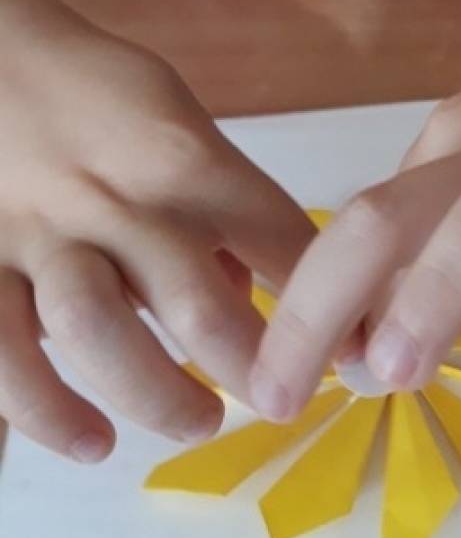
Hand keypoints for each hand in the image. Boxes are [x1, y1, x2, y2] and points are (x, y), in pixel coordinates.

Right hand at [0, 0, 313, 460]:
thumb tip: (254, 291)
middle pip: (197, 303)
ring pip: (98, 330)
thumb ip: (218, 206)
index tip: (349, 357)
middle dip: (247, 369)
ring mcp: (40, 236)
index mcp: (187, 162)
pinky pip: (4, 352)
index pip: (282, 244)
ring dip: (156, 394)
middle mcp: (118, 202)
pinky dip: (48, 410)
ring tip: (198, 422)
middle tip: (273, 400)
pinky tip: (92, 442)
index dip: (327, 313)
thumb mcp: (177, 124)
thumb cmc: (95, 95)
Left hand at [251, 0, 460, 420]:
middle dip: (329, 302)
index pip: (361, 226)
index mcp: (457, 147)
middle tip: (292, 393)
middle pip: (398, 213)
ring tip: (399, 372)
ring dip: (440, 290)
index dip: (306, 306)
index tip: (274, 385)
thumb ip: (440, 234)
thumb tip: (368, 333)